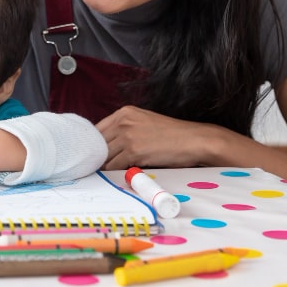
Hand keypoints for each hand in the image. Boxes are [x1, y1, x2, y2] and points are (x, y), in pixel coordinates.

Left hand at [96, 105, 211, 169]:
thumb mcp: (144, 122)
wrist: (193, 140)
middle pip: (97, 143)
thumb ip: (124, 129)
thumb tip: (105, 146)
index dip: (93, 145)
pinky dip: (114, 173)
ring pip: (104, 156)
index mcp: (124, 112)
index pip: (95, 129)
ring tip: (109, 172)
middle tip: (98, 167)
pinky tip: (119, 174)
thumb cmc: (171, 135)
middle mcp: (123, 121)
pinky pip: (114, 166)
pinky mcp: (134, 151)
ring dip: (105, 166)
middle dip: (97, 157)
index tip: (93, 155)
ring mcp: (127, 135)